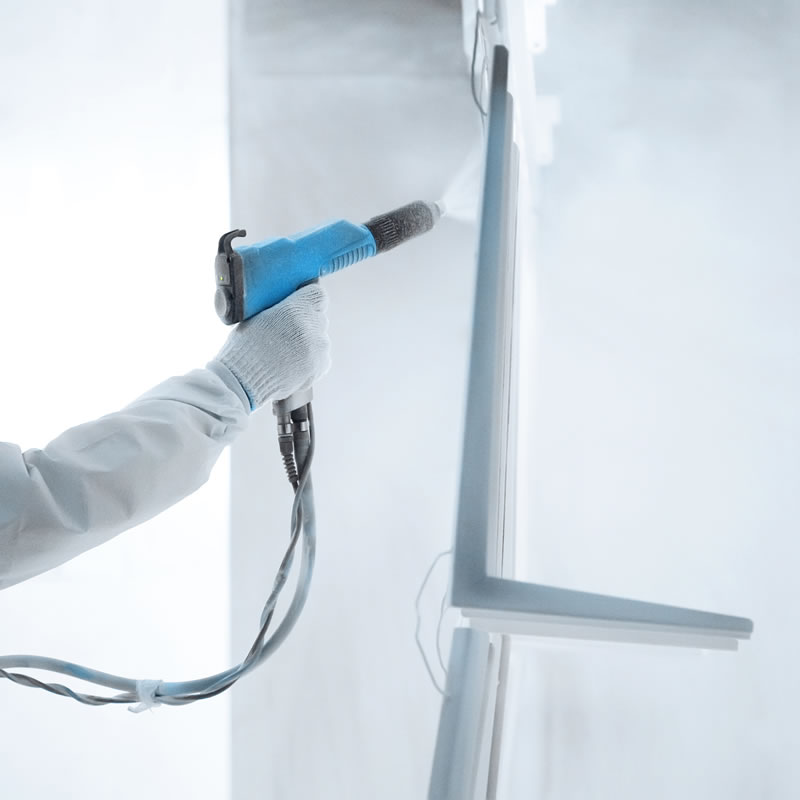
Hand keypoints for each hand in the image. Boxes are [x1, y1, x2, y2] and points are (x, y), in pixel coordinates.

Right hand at [214, 284, 330, 409]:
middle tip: (286, 333)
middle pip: (318, 317)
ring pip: (319, 338)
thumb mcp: (258, 315)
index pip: (317, 295)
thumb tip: (289, 305)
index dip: (308, 299)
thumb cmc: (245, 348)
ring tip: (285, 352)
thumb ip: (281, 308)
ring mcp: (319, 348)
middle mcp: (313, 326)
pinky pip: (320, 357)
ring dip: (307, 342)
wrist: (245, 381)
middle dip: (305, 322)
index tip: (301, 304)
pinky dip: (309, 359)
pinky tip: (291, 363)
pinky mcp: (321, 366)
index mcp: (297, 309)